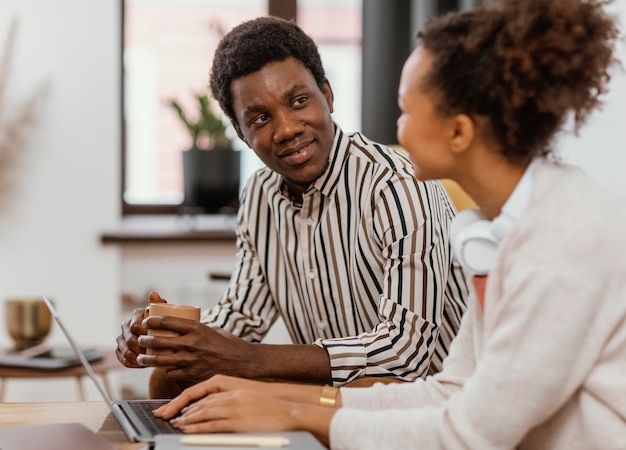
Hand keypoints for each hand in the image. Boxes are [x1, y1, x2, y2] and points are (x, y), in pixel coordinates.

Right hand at [115, 291, 166, 367]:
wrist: (162, 337)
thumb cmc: (166, 324)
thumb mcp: (166, 314)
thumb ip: (161, 304)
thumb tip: (152, 293)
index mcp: (135, 315)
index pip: (135, 326)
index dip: (144, 335)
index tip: (155, 340)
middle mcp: (126, 325)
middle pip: (129, 339)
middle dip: (141, 348)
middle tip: (154, 354)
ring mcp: (121, 338)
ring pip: (125, 350)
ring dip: (136, 357)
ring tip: (149, 361)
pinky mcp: (119, 350)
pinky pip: (122, 359)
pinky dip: (131, 363)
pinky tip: (141, 365)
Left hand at [135, 317, 256, 382]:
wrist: (244, 362)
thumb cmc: (230, 344)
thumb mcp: (214, 329)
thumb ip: (197, 329)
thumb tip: (182, 327)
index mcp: (197, 328)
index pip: (167, 322)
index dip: (152, 321)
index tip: (146, 321)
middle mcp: (192, 343)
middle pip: (159, 341)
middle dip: (145, 340)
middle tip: (140, 340)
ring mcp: (191, 360)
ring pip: (161, 360)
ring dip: (147, 359)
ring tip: (141, 358)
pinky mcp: (192, 374)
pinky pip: (171, 373)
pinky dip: (166, 371)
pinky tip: (165, 369)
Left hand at [153, 374, 286, 419]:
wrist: (286, 406)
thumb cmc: (266, 401)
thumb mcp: (244, 391)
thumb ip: (226, 393)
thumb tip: (210, 402)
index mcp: (227, 384)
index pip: (197, 391)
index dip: (179, 401)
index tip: (167, 408)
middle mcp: (228, 393)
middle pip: (196, 402)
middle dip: (177, 409)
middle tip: (163, 416)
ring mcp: (232, 406)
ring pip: (201, 412)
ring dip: (185, 418)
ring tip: (172, 424)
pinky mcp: (237, 420)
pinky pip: (212, 424)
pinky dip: (197, 427)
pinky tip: (187, 429)